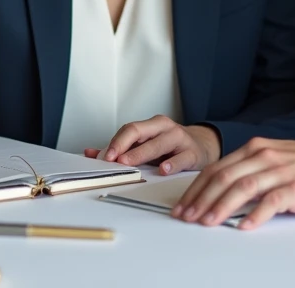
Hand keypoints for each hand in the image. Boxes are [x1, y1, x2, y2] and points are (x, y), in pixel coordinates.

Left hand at [82, 115, 221, 174]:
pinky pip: (182, 158)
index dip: (116, 142)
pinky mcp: (193, 153)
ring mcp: (180, 139)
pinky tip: (163, 169)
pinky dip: (172, 164)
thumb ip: (120, 149)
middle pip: (140, 132)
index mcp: (152, 125)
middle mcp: (165, 128)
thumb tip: (90, 153)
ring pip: (159, 143)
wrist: (204, 145)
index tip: (103, 156)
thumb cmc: (171, 146)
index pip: (130, 129)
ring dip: (142, 153)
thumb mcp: (147, 144)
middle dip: (124, 145)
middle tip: (113, 159)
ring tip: (129, 163)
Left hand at [172, 136, 294, 229]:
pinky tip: (244, 226)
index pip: (217, 168)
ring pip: (242, 187)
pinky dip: (255, 214)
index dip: (196, 188)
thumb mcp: (276, 158)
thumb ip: (251, 168)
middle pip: (223, 177)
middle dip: (201, 198)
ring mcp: (280, 171)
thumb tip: (224, 190)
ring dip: (220, 206)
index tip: (184, 204)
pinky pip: (271, 201)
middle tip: (187, 216)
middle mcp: (264, 156)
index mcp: (256, 148)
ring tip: (207, 222)